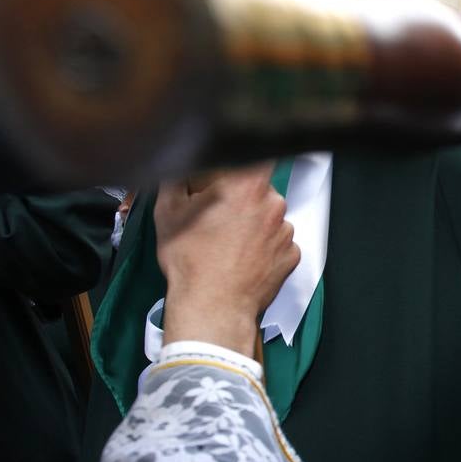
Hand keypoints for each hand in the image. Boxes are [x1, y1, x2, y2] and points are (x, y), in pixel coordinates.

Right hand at [155, 164, 299, 357]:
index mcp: (247, 185)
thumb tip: (180, 165)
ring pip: (269, 218)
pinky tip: (242, 258)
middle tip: (218, 216)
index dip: (248, 158)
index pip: (260, 155)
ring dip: (253, 225)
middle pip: (260, 189)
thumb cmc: (191, 261)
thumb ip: (177, 178)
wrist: (211, 306)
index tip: (236, 169)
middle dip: (242, 198)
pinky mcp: (292, 255)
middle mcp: (274, 204)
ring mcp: (286, 231)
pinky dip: (264, 248)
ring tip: (228, 244)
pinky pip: (278, 243)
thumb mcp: (169, 211)